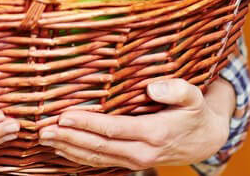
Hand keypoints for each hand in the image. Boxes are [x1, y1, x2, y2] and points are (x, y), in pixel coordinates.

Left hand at [39, 79, 233, 169]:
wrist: (207, 140)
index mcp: (154, 133)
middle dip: (68, 139)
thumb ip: (176, 90)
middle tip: (43, 130)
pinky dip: (79, 157)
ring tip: (45, 139)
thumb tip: (153, 87)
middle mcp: (142, 152)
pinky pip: (101, 162)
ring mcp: (136, 160)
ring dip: (68, 149)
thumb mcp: (194, 96)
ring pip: (96, 158)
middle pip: (98, 147)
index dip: (86, 124)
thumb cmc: (196, 113)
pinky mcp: (131, 163)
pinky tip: (62, 150)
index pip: (112, 129)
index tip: (63, 116)